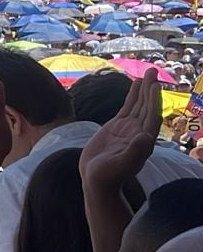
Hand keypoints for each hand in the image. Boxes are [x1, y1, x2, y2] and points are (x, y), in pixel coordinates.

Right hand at [80, 68, 159, 189]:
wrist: (97, 181)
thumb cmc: (108, 176)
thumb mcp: (120, 165)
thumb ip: (134, 152)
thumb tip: (146, 136)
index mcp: (143, 141)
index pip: (151, 117)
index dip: (153, 102)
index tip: (154, 86)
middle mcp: (140, 132)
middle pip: (148, 107)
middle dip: (151, 89)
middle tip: (153, 70)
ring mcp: (129, 129)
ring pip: (139, 105)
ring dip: (144, 89)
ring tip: (147, 72)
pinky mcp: (117, 127)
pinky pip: (128, 108)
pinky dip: (132, 96)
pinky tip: (134, 85)